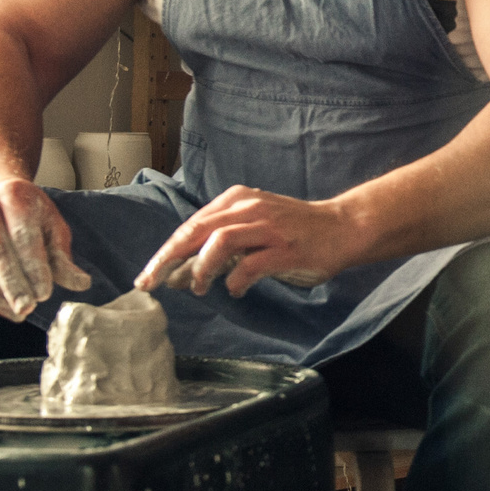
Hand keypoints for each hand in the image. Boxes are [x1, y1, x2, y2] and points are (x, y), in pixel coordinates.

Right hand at [0, 175, 91, 321]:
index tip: (45, 293)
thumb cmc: (28, 213)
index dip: (33, 267)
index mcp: (13, 196)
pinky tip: (3, 307)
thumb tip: (81, 284)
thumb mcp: (52, 225)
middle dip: (13, 284)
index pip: (22, 235)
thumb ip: (63, 255)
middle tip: (28, 308)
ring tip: (19, 312)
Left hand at [135, 185, 360, 298]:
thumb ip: (217, 246)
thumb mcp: (252, 228)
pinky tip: (234, 290)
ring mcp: (267, 227)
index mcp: (236, 200)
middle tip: (150, 284)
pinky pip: (251, 264)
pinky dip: (235, 281)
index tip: (146, 275)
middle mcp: (248, 208)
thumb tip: (178, 273)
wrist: (343, 226)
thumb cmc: (294, 230)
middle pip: (196, 231)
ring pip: (220, 242)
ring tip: (197, 288)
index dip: (164, 252)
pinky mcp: (285, 248)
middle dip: (168, 260)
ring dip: (201, 268)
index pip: (190, 226)